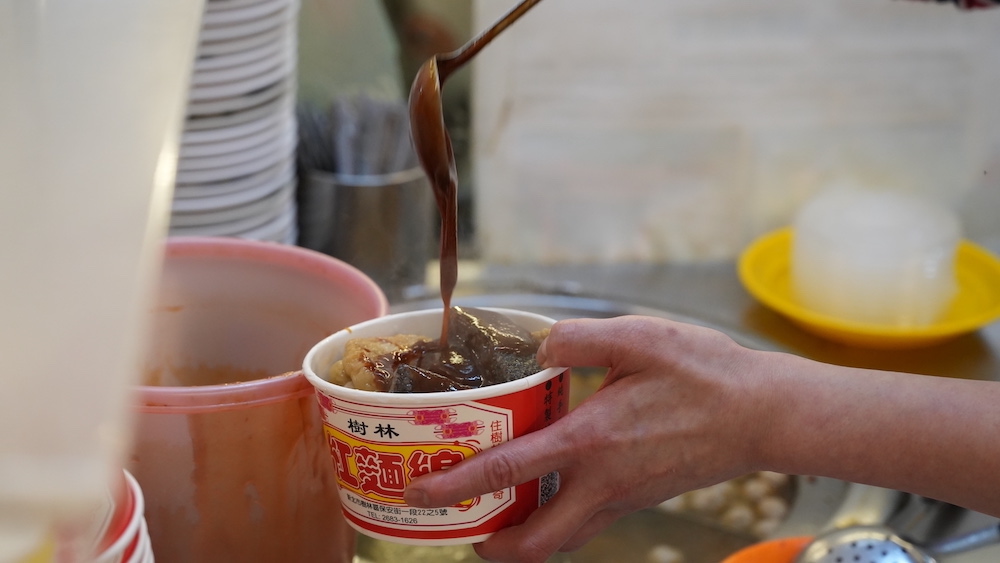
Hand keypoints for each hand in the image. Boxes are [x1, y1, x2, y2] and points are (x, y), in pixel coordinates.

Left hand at [403, 315, 771, 562]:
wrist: (763, 415)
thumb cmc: (705, 374)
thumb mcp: (640, 339)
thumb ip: (580, 338)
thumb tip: (536, 342)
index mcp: (592, 440)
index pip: (510, 470)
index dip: (458, 483)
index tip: (421, 490)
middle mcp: (602, 482)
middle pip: (536, 544)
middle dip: (491, 548)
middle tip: (460, 527)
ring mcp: (623, 498)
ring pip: (561, 540)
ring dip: (522, 538)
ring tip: (494, 512)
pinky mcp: (638, 499)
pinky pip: (585, 524)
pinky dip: (554, 520)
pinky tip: (545, 488)